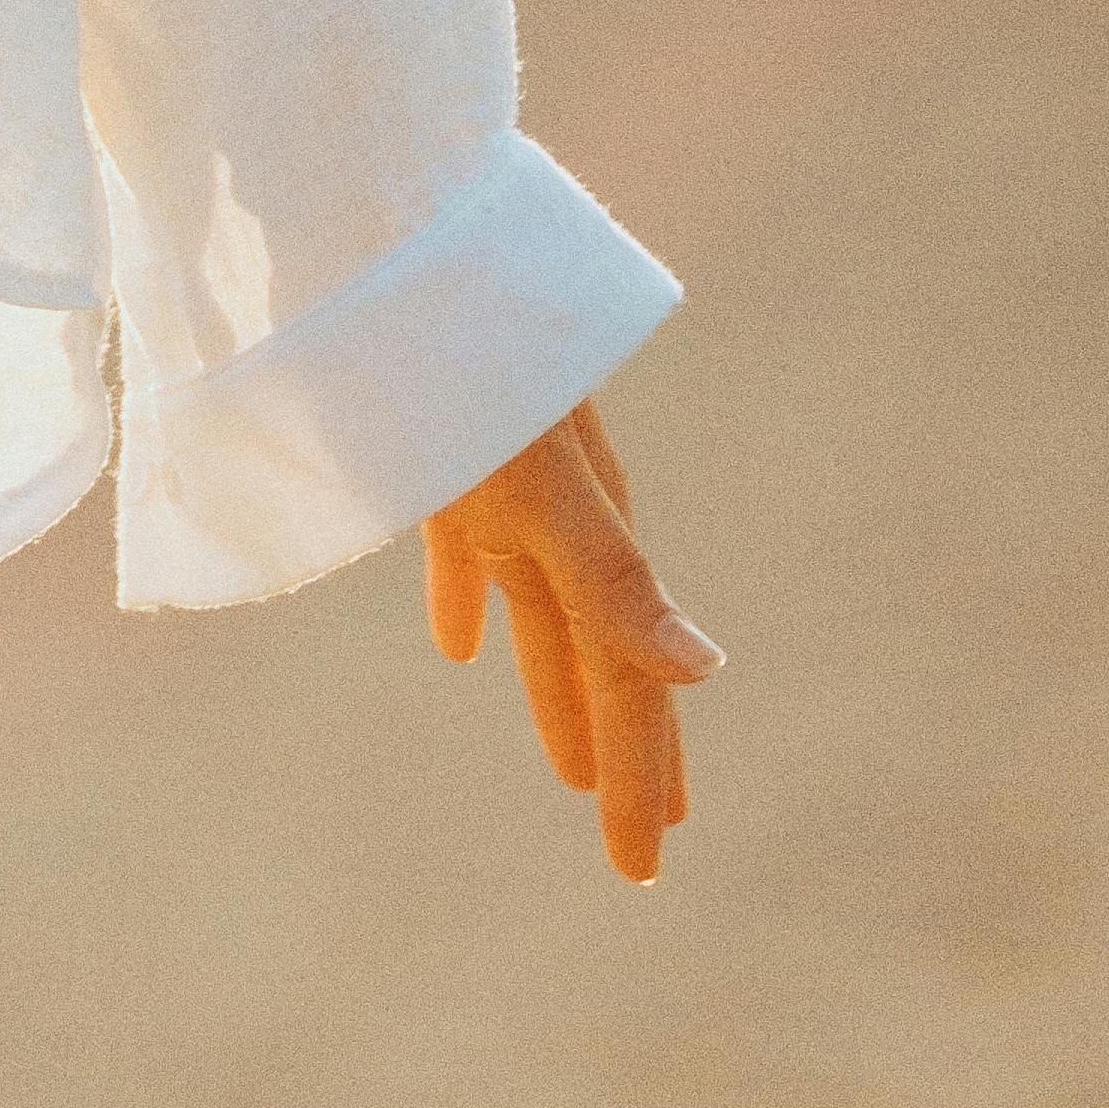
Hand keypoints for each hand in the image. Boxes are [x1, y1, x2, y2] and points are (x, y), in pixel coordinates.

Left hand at [423, 397, 717, 883]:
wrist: (400, 242)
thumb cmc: (471, 361)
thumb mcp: (545, 480)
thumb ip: (616, 575)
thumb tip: (707, 670)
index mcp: (598, 540)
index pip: (630, 683)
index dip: (638, 776)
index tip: (642, 865)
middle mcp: (567, 523)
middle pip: (604, 663)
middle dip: (625, 756)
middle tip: (642, 848)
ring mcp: (509, 490)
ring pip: (546, 619)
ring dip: (559, 693)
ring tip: (570, 771)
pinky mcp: (446, 459)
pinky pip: (471, 554)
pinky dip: (471, 604)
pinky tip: (457, 648)